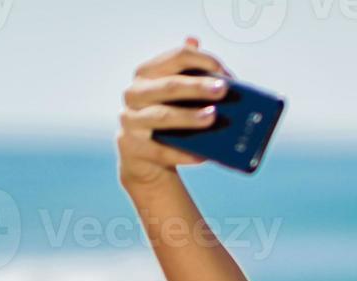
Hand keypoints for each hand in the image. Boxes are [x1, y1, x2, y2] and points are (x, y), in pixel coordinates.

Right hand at [117, 37, 231, 189]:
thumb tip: (201, 47)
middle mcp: (135, 93)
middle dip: (197, 87)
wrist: (145, 157)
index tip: (223, 72)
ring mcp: (132, 120)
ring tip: (212, 117)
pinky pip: (161, 150)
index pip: (177, 57)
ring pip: (162, 116)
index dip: (202, 60)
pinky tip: (202, 155)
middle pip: (169, 86)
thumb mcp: (177, 94)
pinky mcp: (133, 147)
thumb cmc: (167, 117)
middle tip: (222, 90)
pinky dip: (182, 153)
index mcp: (148, 73)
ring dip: (189, 116)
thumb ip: (190, 72)